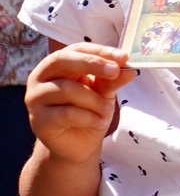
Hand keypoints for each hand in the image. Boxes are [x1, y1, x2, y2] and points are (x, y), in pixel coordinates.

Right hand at [25, 44, 133, 163]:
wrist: (78, 146)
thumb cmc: (89, 112)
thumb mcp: (104, 93)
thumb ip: (112, 80)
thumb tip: (128, 69)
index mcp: (56, 66)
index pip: (75, 49)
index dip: (98, 50)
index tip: (123, 57)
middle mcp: (40, 78)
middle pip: (62, 61)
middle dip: (92, 64)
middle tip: (115, 71)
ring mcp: (36, 99)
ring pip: (67, 89)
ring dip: (95, 101)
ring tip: (107, 111)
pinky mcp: (38, 120)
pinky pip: (67, 113)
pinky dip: (89, 118)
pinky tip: (99, 122)